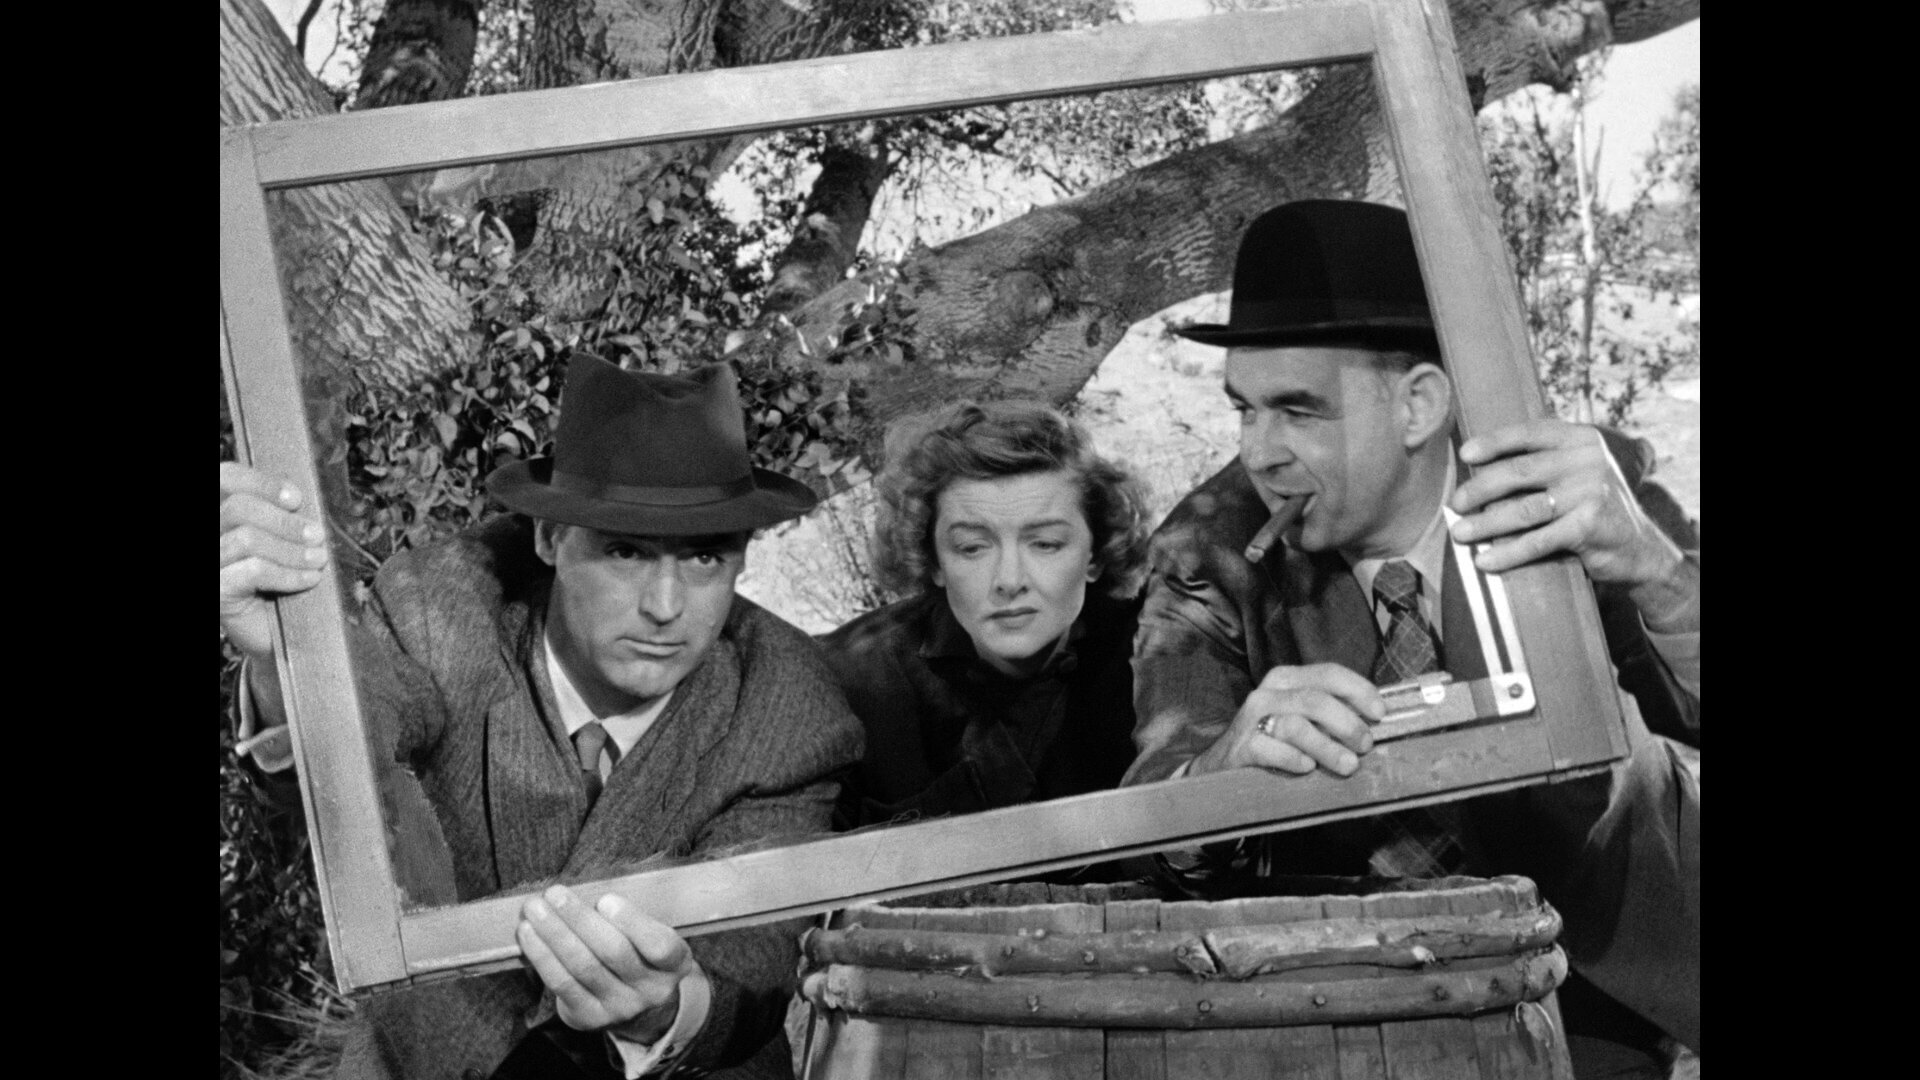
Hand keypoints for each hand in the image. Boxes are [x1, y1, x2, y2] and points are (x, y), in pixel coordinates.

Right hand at [220, 462, 329, 660]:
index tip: (296, 499)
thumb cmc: (281, 584)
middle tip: (317, 536)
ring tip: (317, 560)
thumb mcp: (281, 542)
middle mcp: (209, 537)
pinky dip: (288, 573)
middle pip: (238, 507)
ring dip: (291, 549)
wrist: (279, 637)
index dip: (261, 482)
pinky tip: (309, 579)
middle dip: (285, 521)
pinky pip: (253, 570)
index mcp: (220, 516)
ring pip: (247, 538)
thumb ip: (281, 516)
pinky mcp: (216, 592)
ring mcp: (209, 563)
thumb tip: (297, 496)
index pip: (225, 477)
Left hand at [518, 885, 694, 1043]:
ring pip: (583, 967)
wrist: (638, 1005)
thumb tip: (584, 892)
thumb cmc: (641, 954)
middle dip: (580, 919)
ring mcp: (620, 1008)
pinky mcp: (589, 1017)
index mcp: (675, 963)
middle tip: (556, 893)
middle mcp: (651, 990)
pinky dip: (542, 956)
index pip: (659, 946)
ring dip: (554, 934)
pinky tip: (528, 934)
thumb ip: (630, 918)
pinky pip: (562, 984)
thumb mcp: (652, 935)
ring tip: (535, 908)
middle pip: (613, 952)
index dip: (632, 922)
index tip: (605, 899)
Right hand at [1188, 663, 1382, 778]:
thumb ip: (1329, 713)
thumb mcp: (1299, 717)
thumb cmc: (1272, 741)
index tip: (1380, 713)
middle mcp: (1269, 692)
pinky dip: (1296, 760)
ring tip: (1348, 765)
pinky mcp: (1243, 745)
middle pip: (1317, 699)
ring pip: (1298, 726)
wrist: (1222, 765)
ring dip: (1328, 747)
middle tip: (1364, 745)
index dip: (1359, 690)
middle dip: (1348, 723)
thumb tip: (1373, 720)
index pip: (1329, 673)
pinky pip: (1274, 750)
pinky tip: (1307, 768)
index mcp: (1287, 679)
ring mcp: (1253, 718)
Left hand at [1449, 420, 1684, 589]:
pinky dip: (1507, 553)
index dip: (1494, 442)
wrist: (1639, 547)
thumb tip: (1477, 469)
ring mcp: (1589, 492)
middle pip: (1518, 472)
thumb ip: (1541, 463)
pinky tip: (1485, 561)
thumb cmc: (1592, 506)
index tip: (1465, 454)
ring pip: (1523, 509)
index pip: (1529, 433)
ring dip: (1486, 523)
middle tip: (1455, 504)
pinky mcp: (1588, 526)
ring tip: (1460, 533)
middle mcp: (1586, 460)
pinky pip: (1537, 541)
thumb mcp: (1576, 472)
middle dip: (1480, 489)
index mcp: (1580, 439)